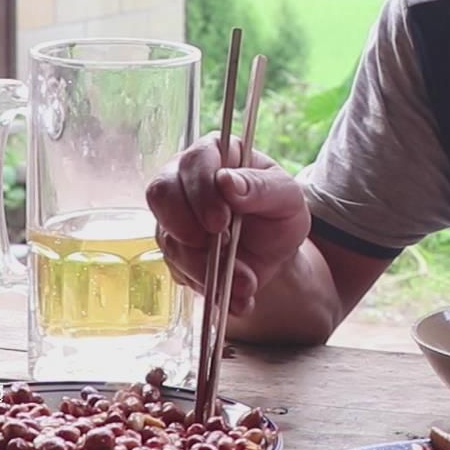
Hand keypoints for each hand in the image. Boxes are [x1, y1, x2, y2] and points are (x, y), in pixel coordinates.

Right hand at [146, 133, 311, 315]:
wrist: (276, 252)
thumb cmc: (280, 212)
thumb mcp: (287, 197)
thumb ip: (261, 186)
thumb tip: (226, 181)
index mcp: (214, 154)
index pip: (192, 162)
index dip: (200, 192)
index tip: (220, 222)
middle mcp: (184, 180)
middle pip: (162, 195)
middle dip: (188, 229)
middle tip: (219, 250)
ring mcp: (174, 216)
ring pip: (169, 239)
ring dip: (205, 267)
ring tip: (245, 284)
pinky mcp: (174, 250)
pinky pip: (177, 269)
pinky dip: (208, 287)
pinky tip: (236, 296)